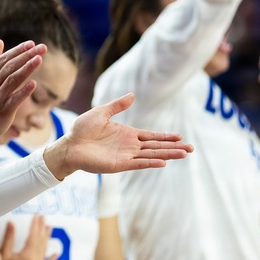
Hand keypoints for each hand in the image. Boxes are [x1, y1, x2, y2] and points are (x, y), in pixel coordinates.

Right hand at [0, 40, 44, 154]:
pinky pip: (14, 100)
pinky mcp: (3, 111)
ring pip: (13, 80)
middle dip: (26, 56)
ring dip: (27, 69)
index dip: (18, 51)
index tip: (31, 43)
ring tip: (39, 59)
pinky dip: (23, 91)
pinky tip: (34, 84)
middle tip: (42, 48)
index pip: (4, 59)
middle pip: (10, 66)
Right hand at [0, 216, 57, 259]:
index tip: (37, 215)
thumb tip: (11, 222)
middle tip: (43, 217)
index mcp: (28, 256)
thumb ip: (8, 237)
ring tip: (49, 228)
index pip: (34, 236)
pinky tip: (56, 254)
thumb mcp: (2, 253)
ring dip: (47, 239)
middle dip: (42, 228)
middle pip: (41, 242)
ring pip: (44, 251)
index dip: (35, 224)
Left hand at [44, 93, 191, 179]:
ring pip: (151, 155)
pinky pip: (138, 163)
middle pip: (156, 147)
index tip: (180, 137)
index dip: (165, 137)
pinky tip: (163, 162)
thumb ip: (117, 105)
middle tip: (191, 148)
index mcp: (127, 134)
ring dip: (167, 155)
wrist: (69, 144)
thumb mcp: (101, 113)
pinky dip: (150, 162)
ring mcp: (125, 156)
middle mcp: (129, 146)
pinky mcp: (118, 164)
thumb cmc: (82, 129)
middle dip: (173, 147)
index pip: (151, 136)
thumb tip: (133, 95)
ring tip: (184, 154)